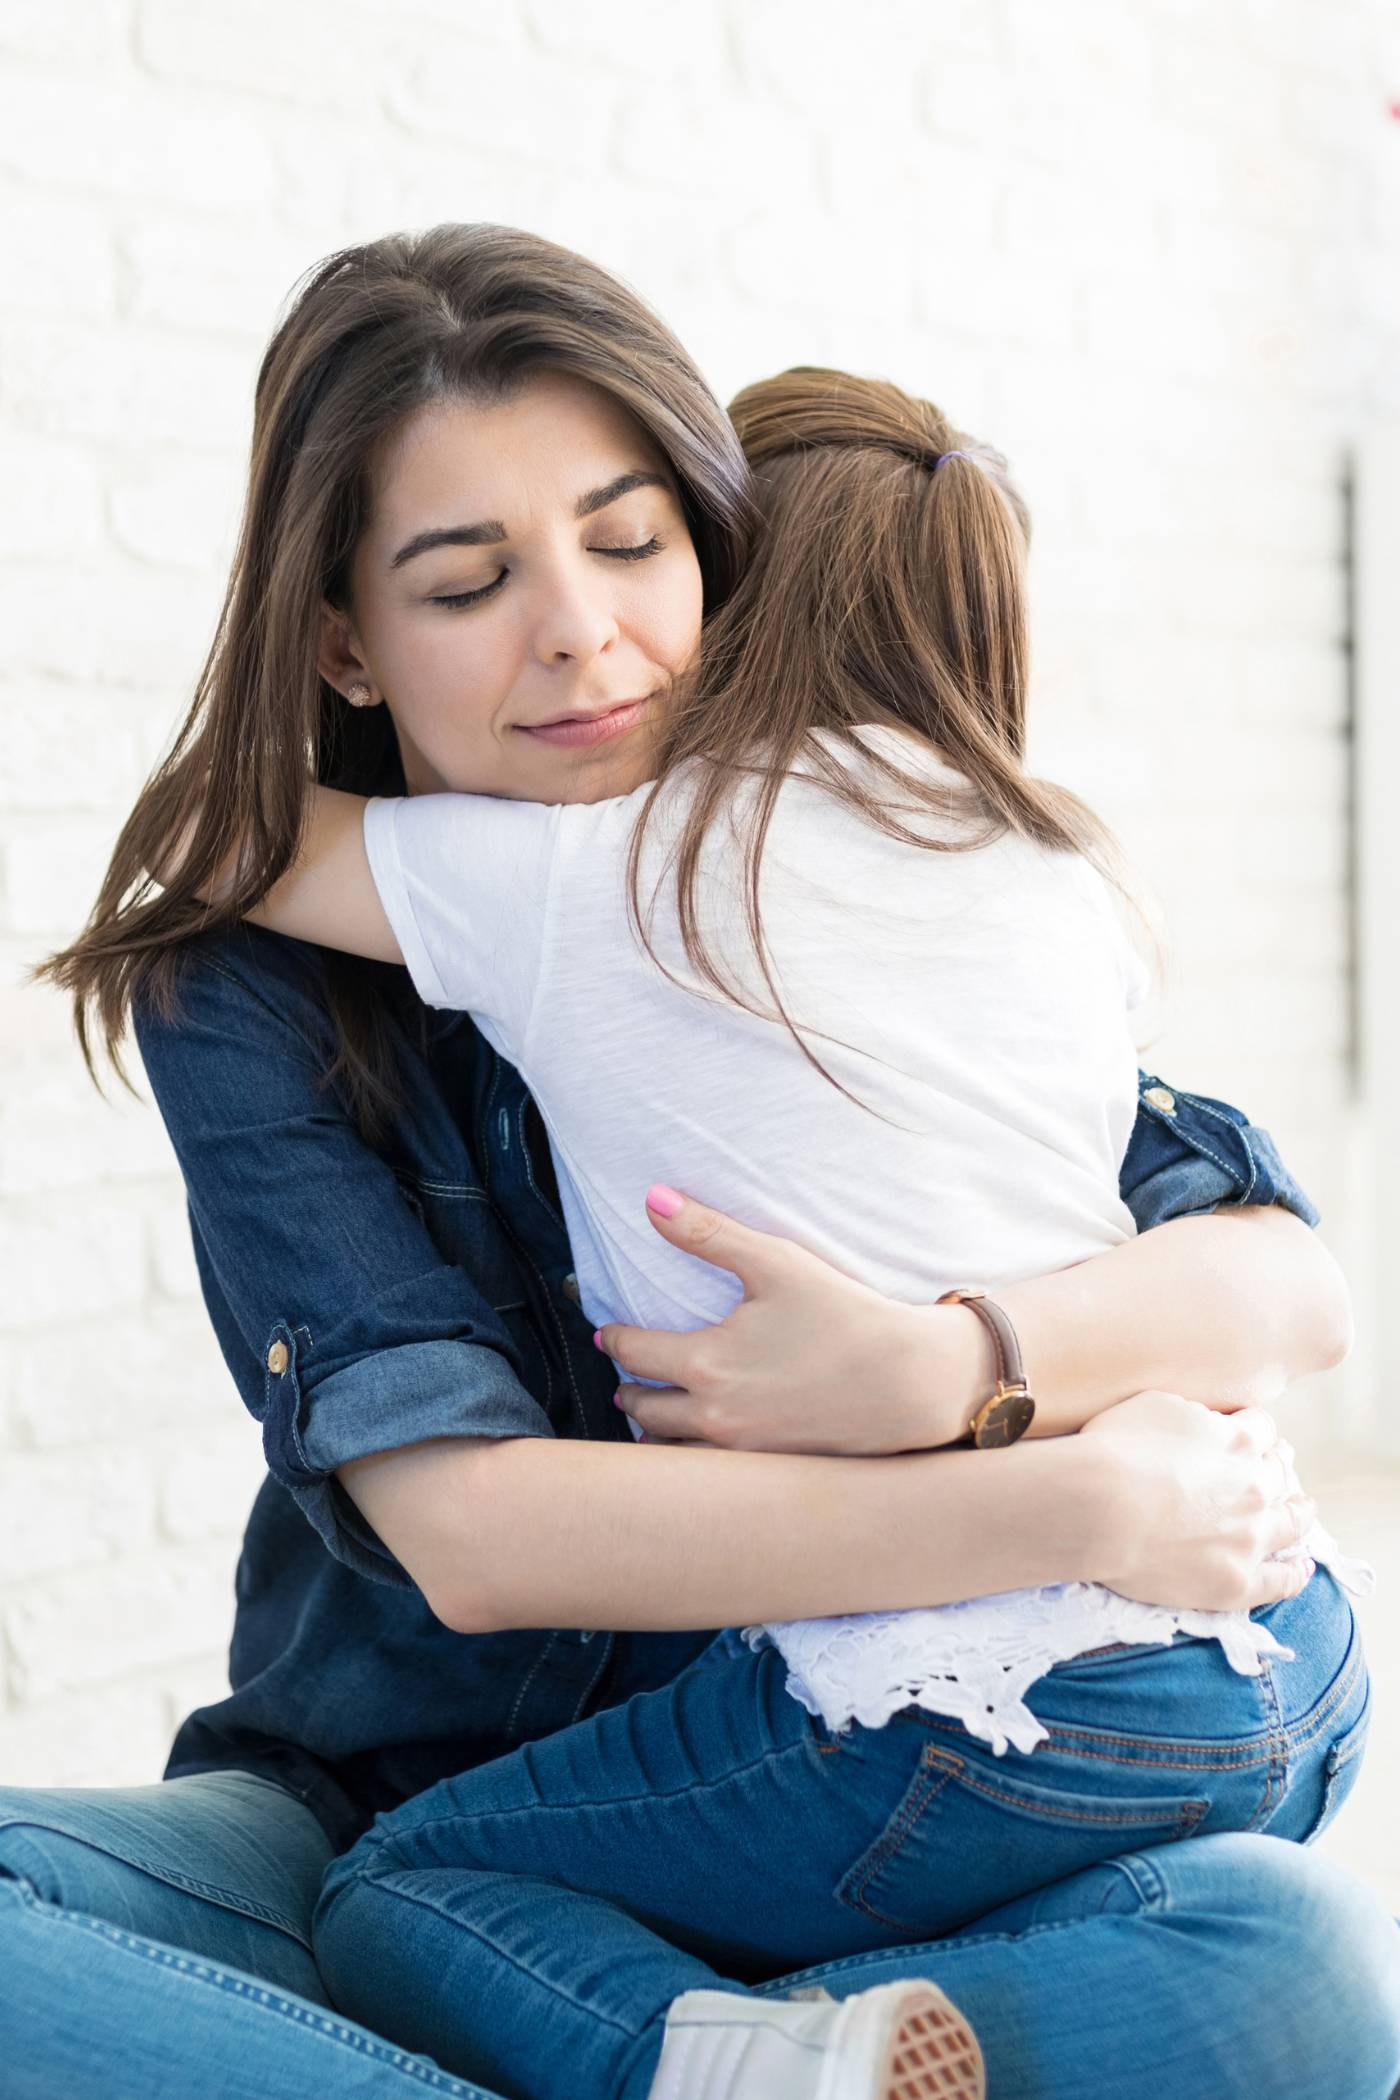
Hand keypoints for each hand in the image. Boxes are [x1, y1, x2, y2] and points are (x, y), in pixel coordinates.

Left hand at [595, 1187, 949, 1453]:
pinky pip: (709, 1473)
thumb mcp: (775, 1262)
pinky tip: (700, 1446)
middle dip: (629, 1392)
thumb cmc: (844, 1316)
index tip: (608, 1334)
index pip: (635, 1353)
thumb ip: (707, 1232)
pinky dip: (691, 1458)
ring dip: (653, 1433)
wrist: (910, 1382)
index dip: (616, 1340)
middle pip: (644, 1410)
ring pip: (672, 1451)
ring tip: (649, 1420)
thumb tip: (651, 1198)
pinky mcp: (770, 1471)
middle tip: (624, 1380)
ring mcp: (742, 1452)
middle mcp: (714, 1416)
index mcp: (706, 1364)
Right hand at [1081, 1390, 1317, 1613]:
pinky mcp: (1236, 1581)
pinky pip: (1281, 1581)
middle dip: (1278, 1466)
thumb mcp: (1156, 1404)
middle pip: (1279, 1472)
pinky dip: (1295, 1574)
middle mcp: (1254, 1486)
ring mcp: (1249, 1537)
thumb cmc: (1117, 1448)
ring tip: (1302, 1510)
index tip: (1249, 1433)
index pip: (1261, 1428)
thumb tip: (1208, 1423)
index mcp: (1237, 1440)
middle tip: (1277, 1466)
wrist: (1099, 1508)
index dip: (1255, 1430)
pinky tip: (1301, 1569)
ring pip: (1292, 1523)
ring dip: (1299, 1512)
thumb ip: (1194, 1413)